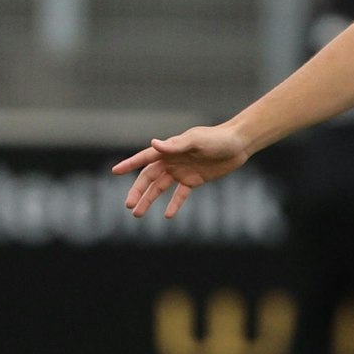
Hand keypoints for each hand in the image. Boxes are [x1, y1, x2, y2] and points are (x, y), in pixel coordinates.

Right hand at [112, 125, 250, 218]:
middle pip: (149, 178)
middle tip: (128, 205)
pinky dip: (174, 204)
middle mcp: (172, 161)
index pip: (145, 158)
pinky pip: (180, 194)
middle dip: (138, 191)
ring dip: (150, 200)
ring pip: (160, 188)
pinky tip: (167, 215)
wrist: (238, 144)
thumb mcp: (196, 141)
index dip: (130, 164)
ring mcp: (182, 171)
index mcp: (169, 149)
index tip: (115, 171)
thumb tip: (153, 144)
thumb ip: (175, 145)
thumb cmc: (217, 139)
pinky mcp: (194, 180)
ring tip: (138, 214)